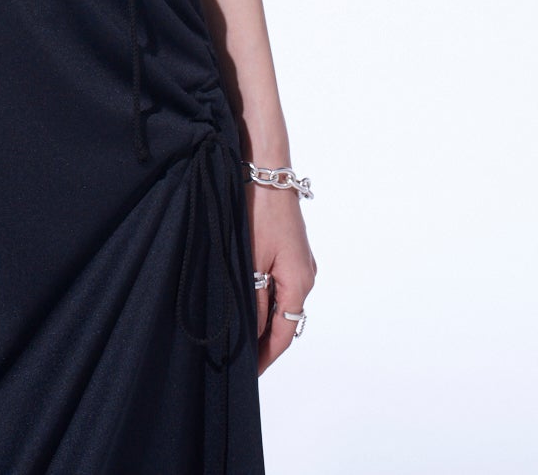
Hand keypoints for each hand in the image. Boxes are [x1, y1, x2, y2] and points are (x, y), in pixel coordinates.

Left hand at [249, 183, 316, 372]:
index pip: (284, 334)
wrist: (267, 170)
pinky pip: (281, 283)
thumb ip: (255, 299)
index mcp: (299, 282)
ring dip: (264, 318)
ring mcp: (301, 262)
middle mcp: (306, 275)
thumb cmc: (258, 211)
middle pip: (286, 320)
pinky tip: (248, 299)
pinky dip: (266, 297)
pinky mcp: (293, 250)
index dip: (265, 356)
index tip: (248, 374)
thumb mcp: (251, 260)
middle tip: (237, 357)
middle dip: (263, 340)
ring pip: (282, 301)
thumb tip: (253, 332)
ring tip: (238, 333)